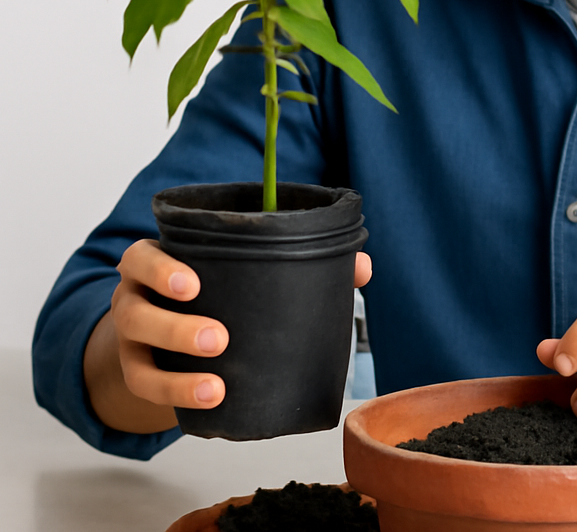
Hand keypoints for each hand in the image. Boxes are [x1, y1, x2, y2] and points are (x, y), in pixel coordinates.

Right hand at [102, 239, 372, 413]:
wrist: (168, 330)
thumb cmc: (219, 289)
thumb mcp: (242, 270)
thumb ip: (298, 261)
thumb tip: (361, 266)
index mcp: (158, 262)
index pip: (143, 257)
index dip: (161, 269)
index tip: (193, 284)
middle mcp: (135, 298)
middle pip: (135, 309)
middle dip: (175, 327)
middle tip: (219, 339)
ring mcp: (132, 341)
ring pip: (137, 359)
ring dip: (176, 376)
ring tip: (217, 385)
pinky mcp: (138, 376)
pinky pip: (146, 391)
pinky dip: (174, 399)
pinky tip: (210, 401)